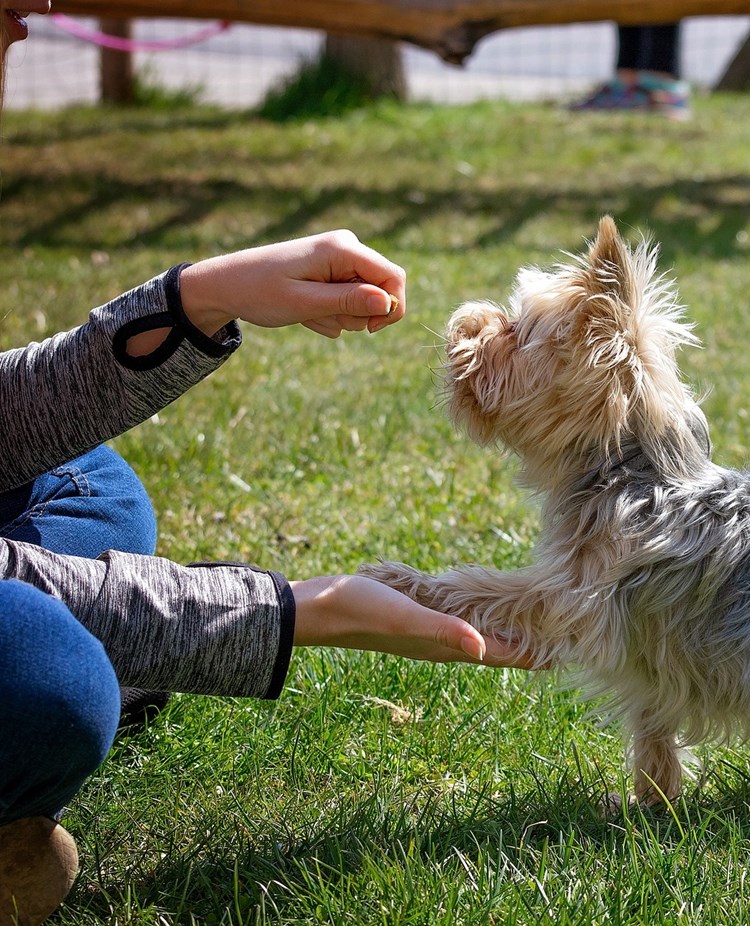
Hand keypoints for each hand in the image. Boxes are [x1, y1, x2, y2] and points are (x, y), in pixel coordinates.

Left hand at [179, 230, 404, 338]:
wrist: (227, 286)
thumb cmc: (260, 292)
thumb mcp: (304, 303)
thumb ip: (347, 301)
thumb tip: (387, 303)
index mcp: (343, 247)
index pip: (393, 277)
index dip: (391, 308)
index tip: (371, 331)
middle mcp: (346, 248)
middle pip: (380, 291)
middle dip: (357, 313)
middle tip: (321, 316)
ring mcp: (339, 261)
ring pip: (363, 301)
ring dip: (340, 316)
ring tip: (307, 313)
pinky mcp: (331, 273)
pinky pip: (346, 302)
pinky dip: (329, 314)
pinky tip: (304, 310)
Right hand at [290, 574, 536, 666]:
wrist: (318, 609)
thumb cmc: (361, 611)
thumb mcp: (406, 617)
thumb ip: (445, 631)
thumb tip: (486, 649)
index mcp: (443, 646)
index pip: (499, 656)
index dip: (531, 656)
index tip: (567, 655)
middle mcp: (439, 643)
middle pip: (493, 649)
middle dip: (525, 647)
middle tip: (560, 640)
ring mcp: (425, 631)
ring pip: (476, 637)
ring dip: (502, 636)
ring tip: (530, 628)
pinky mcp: (412, 616)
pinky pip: (454, 622)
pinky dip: (476, 619)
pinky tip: (478, 608)